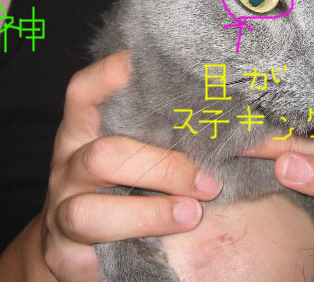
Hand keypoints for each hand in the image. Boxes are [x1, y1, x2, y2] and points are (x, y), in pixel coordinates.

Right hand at [41, 51, 222, 280]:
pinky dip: (139, 234)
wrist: (86, 247)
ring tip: (193, 213)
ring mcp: (62, 206)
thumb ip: (175, 133)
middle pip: (105, 154)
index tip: (139, 63)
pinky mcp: (64, 250)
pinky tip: (172, 237)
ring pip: (91, 205)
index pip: (83, 93)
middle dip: (163, 167)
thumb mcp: (146, 151)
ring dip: (150, 210)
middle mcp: (69, 163)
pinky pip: (93, 240)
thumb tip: (251, 121)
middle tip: (210, 182)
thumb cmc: (129, 186)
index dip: (107, 76)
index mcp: (86, 130)